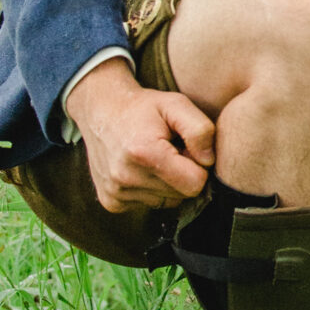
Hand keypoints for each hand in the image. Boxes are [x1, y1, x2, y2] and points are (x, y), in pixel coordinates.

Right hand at [68, 58, 215, 213]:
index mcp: (145, 153)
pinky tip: (141, 168)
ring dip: (168, 183)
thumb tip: (208, 161)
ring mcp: (116, 193)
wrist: (101, 111)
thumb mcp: (177, 104)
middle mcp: (126, 178)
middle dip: (183, 174)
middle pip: (182, 194)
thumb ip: (200, 130)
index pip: (195, 184)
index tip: (186, 148)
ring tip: (154, 158)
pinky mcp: (110, 202)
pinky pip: (149, 204)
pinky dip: (151, 189)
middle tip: (170, 150)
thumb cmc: (144, 107)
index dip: (198, 165)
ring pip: (167, 202)